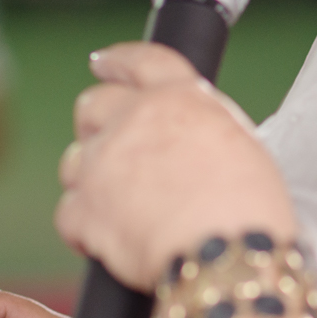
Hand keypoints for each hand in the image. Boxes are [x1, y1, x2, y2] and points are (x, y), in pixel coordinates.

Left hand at [54, 42, 298, 290]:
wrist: (227, 256)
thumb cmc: (247, 212)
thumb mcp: (240, 144)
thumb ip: (199, 126)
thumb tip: (180, 140)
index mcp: (178, 99)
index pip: (141, 61)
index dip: (118, 61)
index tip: (102, 63)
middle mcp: (133, 121)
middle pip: (92, 106)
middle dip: (94, 124)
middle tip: (108, 149)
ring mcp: (101, 164)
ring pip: (74, 162)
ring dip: (89, 181)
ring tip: (120, 209)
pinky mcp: (83, 209)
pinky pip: (69, 215)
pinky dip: (84, 230)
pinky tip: (107, 242)